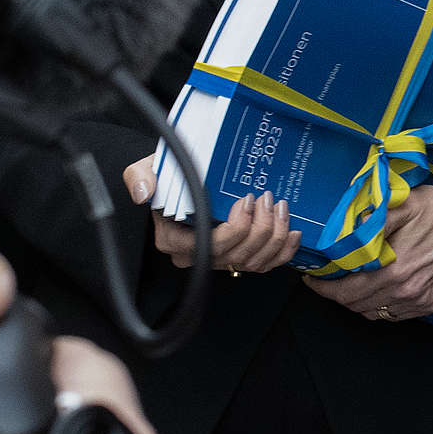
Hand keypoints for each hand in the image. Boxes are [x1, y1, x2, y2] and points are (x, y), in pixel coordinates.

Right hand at [122, 155, 297, 273]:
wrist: (180, 177)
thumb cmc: (166, 175)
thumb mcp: (147, 168)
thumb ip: (140, 176)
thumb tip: (143, 192)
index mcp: (175, 240)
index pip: (209, 247)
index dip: (234, 229)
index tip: (247, 200)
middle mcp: (196, 255)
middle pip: (236, 256)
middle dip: (260, 229)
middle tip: (269, 199)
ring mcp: (219, 259)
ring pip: (253, 263)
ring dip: (274, 237)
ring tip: (280, 208)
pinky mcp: (237, 257)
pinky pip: (263, 265)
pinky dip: (282, 253)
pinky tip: (292, 232)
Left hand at [306, 180, 432, 322]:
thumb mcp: (397, 206)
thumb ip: (366, 225)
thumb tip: (338, 240)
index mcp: (394, 271)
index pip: (346, 292)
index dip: (324, 288)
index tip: (312, 279)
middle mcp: (407, 292)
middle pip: (357, 306)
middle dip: (337, 294)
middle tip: (328, 279)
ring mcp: (421, 301)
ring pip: (375, 313)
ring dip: (358, 301)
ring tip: (351, 282)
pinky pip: (396, 315)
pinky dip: (381, 305)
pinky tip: (378, 287)